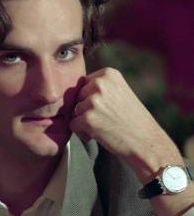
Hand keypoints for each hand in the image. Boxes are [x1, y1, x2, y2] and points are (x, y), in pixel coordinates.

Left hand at [69, 67, 181, 181]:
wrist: (146, 141)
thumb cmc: (132, 119)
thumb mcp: (119, 92)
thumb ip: (99, 88)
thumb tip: (70, 90)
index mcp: (108, 73)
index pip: (84, 84)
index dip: (90, 99)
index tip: (106, 108)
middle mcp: (99, 84)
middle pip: (77, 97)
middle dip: (86, 110)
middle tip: (105, 120)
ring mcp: (93, 101)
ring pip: (74, 111)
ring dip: (84, 122)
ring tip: (103, 128)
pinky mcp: (87, 119)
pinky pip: (72, 125)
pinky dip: (82, 133)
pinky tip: (98, 135)